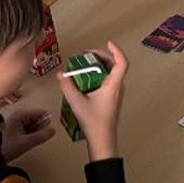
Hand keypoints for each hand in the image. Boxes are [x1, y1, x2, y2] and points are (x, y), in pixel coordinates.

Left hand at [0, 110, 54, 160]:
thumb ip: (41, 136)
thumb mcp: (26, 143)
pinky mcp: (16, 127)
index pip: (42, 113)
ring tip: (24, 141)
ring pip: (34, 125)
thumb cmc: (5, 147)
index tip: (41, 134)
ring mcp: (18, 121)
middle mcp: (19, 115)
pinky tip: (23, 142)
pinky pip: (29, 129)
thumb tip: (53, 130)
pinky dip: (29, 136)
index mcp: (21, 115)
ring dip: (34, 134)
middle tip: (29, 139)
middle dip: (38, 130)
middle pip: (39, 119)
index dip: (45, 124)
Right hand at [58, 41, 128, 161]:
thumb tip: (61, 74)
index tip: (108, 42)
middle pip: (114, 65)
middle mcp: (117, 87)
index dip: (116, 50)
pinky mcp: (112, 98)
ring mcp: (116, 93)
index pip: (122, 63)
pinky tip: (85, 79)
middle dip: (101, 56)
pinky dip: (98, 75)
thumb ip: (67, 86)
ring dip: (99, 66)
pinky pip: (108, 81)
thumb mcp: (77, 102)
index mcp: (113, 86)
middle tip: (86, 54)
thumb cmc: (94, 122)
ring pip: (111, 73)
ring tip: (84, 64)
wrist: (102, 140)